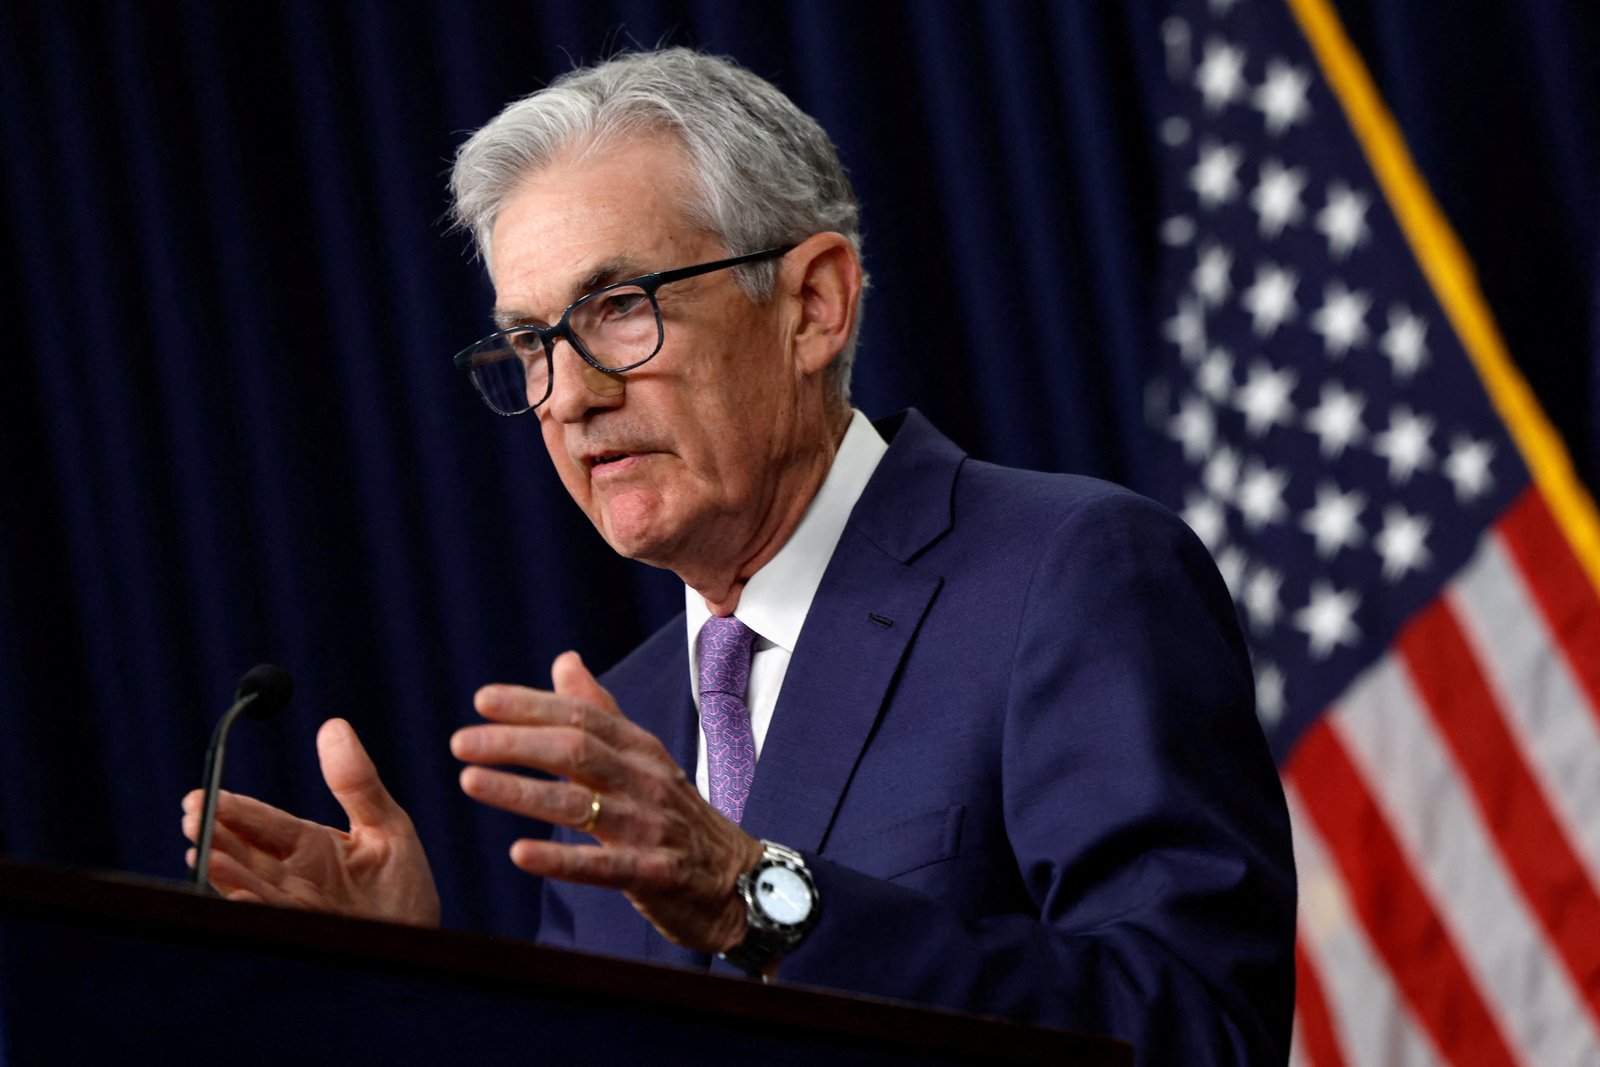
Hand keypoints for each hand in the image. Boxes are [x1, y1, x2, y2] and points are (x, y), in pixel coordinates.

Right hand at [180, 717, 440, 926]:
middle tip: (192, 816)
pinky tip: (235, 896)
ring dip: (224, 872)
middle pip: (245, 852)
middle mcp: (292, 876)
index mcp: (308, 845)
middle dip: (216, 835)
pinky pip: (272, 919)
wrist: (422, 941)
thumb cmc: (403, 885)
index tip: (203, 794)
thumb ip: (358, 783)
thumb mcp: (387, 825)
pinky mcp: (303, 934)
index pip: (262, 823)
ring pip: (249, 885)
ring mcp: (294, 908)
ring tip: (204, 854)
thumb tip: (334, 726)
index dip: (233, 809)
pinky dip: (251, 908)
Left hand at [452, 651, 761, 953]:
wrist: (739, 880)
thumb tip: (564, 660)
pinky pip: (602, 866)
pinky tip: (519, 853)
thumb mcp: (645, 758)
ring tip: (470, 782)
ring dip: (521, 791)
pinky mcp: (655, 874)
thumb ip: (602, 711)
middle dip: (515, 743)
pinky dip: (559, 859)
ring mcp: (651, 827)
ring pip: (579, 803)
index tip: (482, 699)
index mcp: (640, 749)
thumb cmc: (679, 817)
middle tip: (462, 741)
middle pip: (576, 750)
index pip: (582, 715)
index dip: (532, 705)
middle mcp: (645, 780)